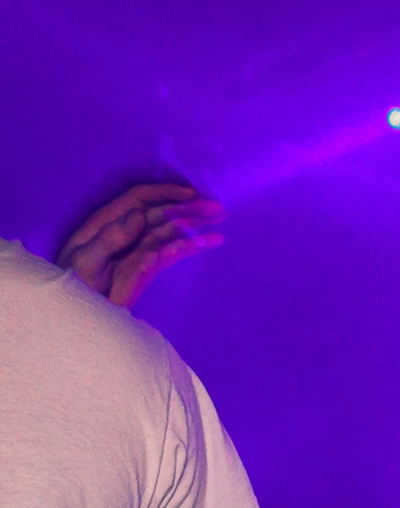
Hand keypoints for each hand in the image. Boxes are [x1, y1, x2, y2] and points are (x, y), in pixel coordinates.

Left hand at [57, 182, 224, 307]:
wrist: (72, 314)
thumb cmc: (73, 286)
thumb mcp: (84, 261)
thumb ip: (110, 238)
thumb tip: (138, 216)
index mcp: (106, 223)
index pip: (139, 199)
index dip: (166, 193)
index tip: (192, 195)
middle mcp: (124, 232)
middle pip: (160, 213)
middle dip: (189, 208)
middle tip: (217, 209)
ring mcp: (135, 249)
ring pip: (169, 231)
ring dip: (194, 225)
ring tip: (219, 224)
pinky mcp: (145, 267)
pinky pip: (169, 252)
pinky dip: (188, 246)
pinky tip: (206, 243)